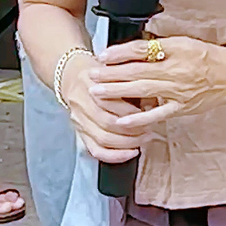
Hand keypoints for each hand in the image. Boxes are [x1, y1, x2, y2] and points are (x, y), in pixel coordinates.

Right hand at [56, 49, 148, 165]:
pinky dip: (114, 156)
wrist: (70, 75)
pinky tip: (130, 153)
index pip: (112, 102)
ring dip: (127, 143)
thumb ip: (132, 81)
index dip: (134, 111)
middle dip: (133, 130)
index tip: (151, 113)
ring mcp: (79, 120)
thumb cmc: (100, 71)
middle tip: (150, 129)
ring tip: (144, 140)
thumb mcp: (115, 69)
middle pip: (108, 123)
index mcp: (91, 84)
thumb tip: (155, 100)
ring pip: (103, 138)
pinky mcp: (79, 132)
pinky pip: (95, 150)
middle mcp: (82, 104)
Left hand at [86, 34, 225, 129]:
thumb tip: (134, 49)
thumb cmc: (210, 58)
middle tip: (91, 75)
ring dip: (117, 92)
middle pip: (137, 71)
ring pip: (142, 91)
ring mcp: (179, 91)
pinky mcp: (182, 107)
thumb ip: (161, 47)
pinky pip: (157, 113)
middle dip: (111, 73)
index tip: (103, 55)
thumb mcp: (186, 43)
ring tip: (98, 92)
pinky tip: (121, 119)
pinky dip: (139, 118)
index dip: (120, 53)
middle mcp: (176, 70)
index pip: (142, 49)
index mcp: (176, 49)